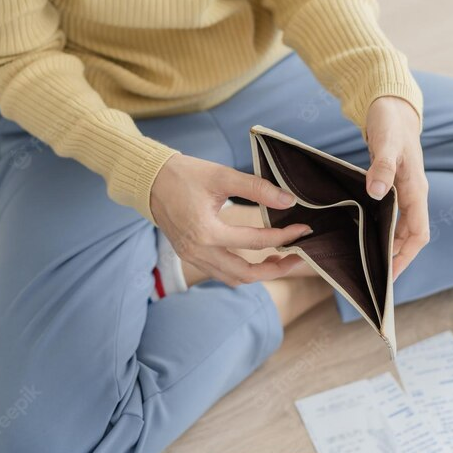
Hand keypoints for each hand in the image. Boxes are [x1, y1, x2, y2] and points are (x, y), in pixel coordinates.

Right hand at [150, 154, 310, 285]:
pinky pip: (220, 273)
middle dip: (277, 269)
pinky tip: (255, 258)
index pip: (256, 242)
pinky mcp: (190, 256)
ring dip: (259, 273)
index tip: (303, 229)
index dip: (284, 237)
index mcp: (207, 232)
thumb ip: (257, 189)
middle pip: (247, 273)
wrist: (149, 180)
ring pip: (233, 278)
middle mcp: (199, 251)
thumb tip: (288, 201)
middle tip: (298, 257)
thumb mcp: (223, 176)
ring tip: (279, 259)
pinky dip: (241, 270)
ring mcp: (192, 257)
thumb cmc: (184, 174)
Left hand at [365, 96, 428, 281]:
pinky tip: (362, 240)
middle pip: (408, 238)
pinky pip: (389, 219)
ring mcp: (403, 193)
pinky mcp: (392, 189)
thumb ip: (382, 167)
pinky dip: (379, 233)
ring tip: (367, 267)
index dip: (405, 257)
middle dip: (394, 260)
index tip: (389, 277)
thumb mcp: (385, 143)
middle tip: (373, 281)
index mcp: (415, 190)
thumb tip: (377, 193)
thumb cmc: (390, 124)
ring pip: (399, 230)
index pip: (418, 234)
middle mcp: (412, 196)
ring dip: (387, 249)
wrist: (392, 108)